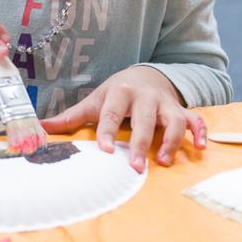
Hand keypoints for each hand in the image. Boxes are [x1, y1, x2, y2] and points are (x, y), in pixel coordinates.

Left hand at [42, 66, 206, 171]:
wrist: (144, 75)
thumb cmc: (115, 94)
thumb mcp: (95, 101)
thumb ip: (71, 117)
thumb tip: (40, 129)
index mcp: (119, 93)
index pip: (111, 113)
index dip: (107, 131)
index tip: (105, 150)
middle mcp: (144, 97)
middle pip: (143, 119)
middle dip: (140, 142)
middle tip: (135, 167)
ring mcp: (165, 104)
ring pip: (173, 119)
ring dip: (171, 140)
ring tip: (164, 161)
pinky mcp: (181, 110)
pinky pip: (195, 119)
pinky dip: (200, 131)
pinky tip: (201, 147)